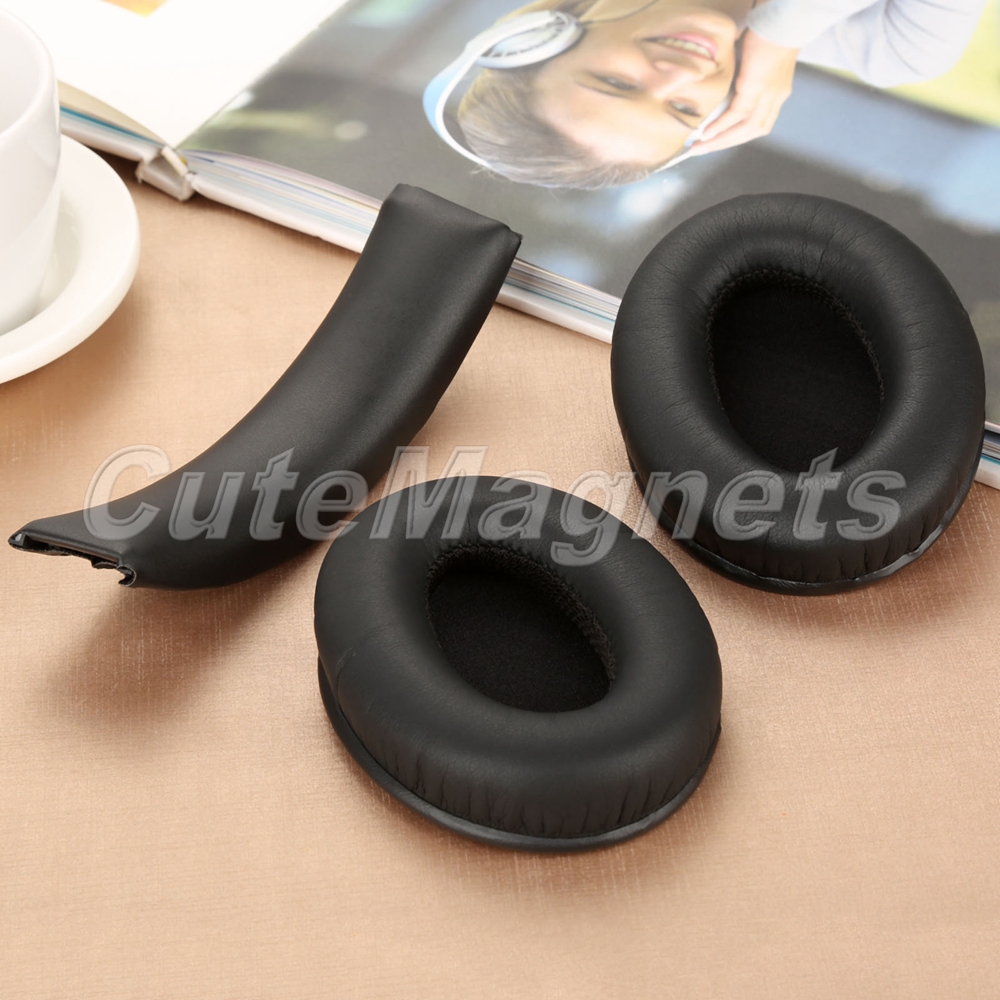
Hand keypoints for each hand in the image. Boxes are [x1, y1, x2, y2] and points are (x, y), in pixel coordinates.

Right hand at [689, 30, 797, 155]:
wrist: (783, 18)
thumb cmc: (770, 30)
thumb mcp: (757, 61)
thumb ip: (745, 77)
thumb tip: (724, 86)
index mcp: (777, 94)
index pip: (757, 124)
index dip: (736, 136)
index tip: (717, 142)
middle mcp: (775, 98)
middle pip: (750, 132)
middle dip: (724, 144)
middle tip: (702, 151)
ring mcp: (768, 94)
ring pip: (744, 129)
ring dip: (721, 141)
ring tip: (701, 146)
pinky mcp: (758, 87)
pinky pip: (737, 114)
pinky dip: (721, 126)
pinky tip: (706, 134)